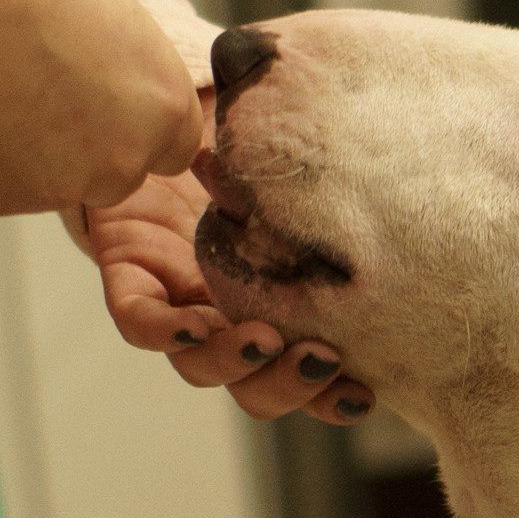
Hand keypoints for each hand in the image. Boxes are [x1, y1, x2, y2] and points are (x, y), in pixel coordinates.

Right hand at [0, 0, 204, 216]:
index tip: (105, 93)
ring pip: (55, 180)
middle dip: (86, 139)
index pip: (176, 140)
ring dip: (32, 149)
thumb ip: (118, 52)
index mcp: (160, 102)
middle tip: (39, 84)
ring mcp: (56, 189)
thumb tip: (106, 58)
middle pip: (117, 168)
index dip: (138, 117)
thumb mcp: (98, 0)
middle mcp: (120, 160)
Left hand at [79, 158, 373, 424]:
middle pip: (253, 383)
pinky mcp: (128, 275)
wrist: (149, 122)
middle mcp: (225, 315)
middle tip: (325, 361)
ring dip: (235, 360)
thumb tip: (390, 173)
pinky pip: (138, 320)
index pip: (301, 369)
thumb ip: (329, 178)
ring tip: (266, 342)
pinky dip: (162, 328)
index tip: (367, 394)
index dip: (329, 395)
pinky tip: (191, 324)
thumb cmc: (236, 144)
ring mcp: (176, 301)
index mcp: (272, 303)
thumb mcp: (292, 163)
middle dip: (291, 385)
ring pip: (200, 363)